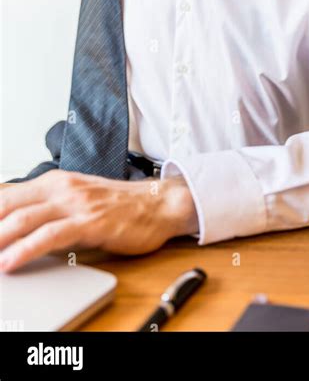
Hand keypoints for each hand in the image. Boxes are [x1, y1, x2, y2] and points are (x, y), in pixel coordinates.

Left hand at [0, 170, 198, 272]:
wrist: (159, 204)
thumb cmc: (118, 206)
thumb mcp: (76, 200)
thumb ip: (47, 208)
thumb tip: (14, 222)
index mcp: (55, 182)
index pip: (6, 195)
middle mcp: (62, 188)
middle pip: (8, 206)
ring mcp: (76, 203)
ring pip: (23, 219)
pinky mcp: (90, 222)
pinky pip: (50, 236)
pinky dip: (24, 249)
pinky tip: (10, 261)